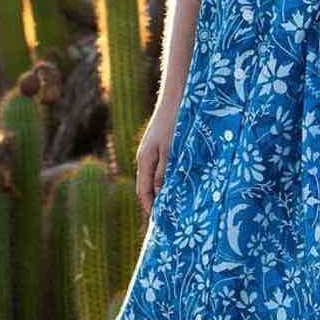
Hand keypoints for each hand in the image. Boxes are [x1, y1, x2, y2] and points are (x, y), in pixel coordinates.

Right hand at [135, 98, 181, 215]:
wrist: (176, 98)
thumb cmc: (174, 123)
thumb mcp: (171, 151)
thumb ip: (164, 173)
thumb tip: (159, 194)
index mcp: (144, 161)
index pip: (143, 192)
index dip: (150, 207)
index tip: (159, 222)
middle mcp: (144, 157)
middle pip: (146, 187)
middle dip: (154, 202)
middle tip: (166, 218)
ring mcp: (150, 151)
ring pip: (153, 177)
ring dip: (161, 191)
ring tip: (173, 204)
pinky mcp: (158, 145)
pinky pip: (159, 168)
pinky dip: (165, 179)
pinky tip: (176, 183)